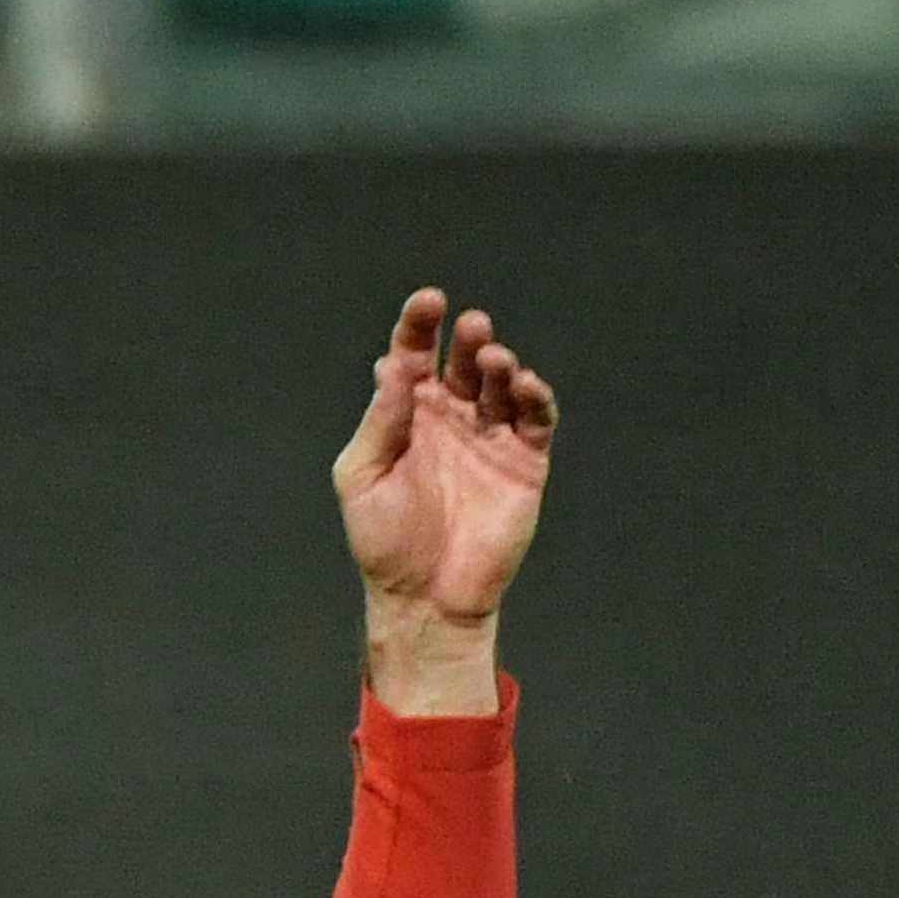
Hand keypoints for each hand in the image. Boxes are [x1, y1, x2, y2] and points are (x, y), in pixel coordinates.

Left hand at [334, 290, 558, 698]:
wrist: (425, 597)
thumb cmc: (384, 541)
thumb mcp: (363, 477)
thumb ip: (380, 423)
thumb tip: (390, 366)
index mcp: (407, 415)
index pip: (414, 355)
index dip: (420, 325)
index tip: (429, 300)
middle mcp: (451, 418)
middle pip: (464, 361)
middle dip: (469, 339)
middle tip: (472, 327)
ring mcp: (490, 437)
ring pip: (502, 384)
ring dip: (501, 365)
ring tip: (495, 360)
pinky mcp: (524, 462)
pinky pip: (535, 419)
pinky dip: (534, 396)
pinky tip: (523, 385)